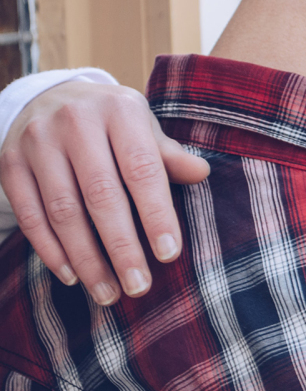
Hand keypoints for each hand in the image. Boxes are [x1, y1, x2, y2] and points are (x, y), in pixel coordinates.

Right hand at [0, 81, 209, 304]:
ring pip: (63, 210)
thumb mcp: (144, 128)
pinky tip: (72, 276)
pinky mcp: (10, 162)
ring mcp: (37, 141)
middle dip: (122, 247)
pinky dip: (50, 249)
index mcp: (119, 110)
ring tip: (108, 293)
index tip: (170, 254)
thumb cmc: (113, 123)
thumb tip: (201, 173)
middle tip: (139, 287)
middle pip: (101, 195)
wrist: (51, 97)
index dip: (156, 214)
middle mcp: (75, 121)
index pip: (142, 170)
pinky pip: (30, 214)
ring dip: (86, 258)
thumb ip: (169, 155)